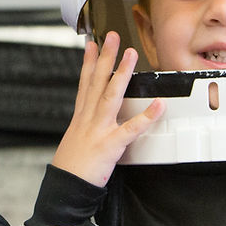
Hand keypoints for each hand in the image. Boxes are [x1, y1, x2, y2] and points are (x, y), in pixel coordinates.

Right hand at [52, 31, 162, 186]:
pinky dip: (146, 116)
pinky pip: (131, 129)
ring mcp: (99, 130)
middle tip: (112, 37)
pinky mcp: (110, 145)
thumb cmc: (72, 168)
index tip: (92, 44)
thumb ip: (86, 127)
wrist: (66, 187)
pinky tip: (158, 105)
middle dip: (105, 58)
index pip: (84, 84)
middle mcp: (88, 119)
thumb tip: (92, 119)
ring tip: (131, 56)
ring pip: (110, 96)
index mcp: (81, 118)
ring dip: (121, 74)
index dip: (88, 62)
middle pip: (96, 82)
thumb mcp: (75, 141)